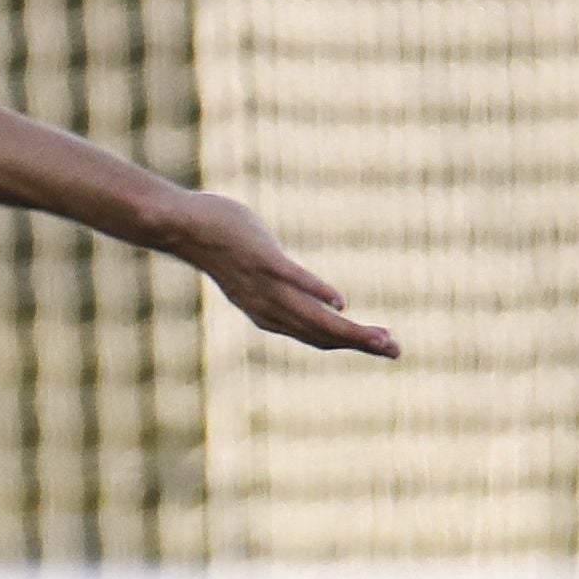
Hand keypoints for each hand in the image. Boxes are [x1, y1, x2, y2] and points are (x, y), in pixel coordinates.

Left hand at [169, 193, 399, 359]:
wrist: (182, 227)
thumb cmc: (223, 243)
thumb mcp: (258, 272)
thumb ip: (286, 284)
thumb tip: (316, 293)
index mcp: (268, 312)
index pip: (316, 336)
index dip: (350, 344)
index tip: (383, 346)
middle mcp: (267, 307)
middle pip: (320, 334)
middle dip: (361, 343)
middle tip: (396, 350)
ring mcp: (264, 285)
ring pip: (312, 316)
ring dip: (349, 329)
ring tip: (382, 337)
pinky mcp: (261, 260)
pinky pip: (292, 280)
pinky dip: (316, 291)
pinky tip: (340, 301)